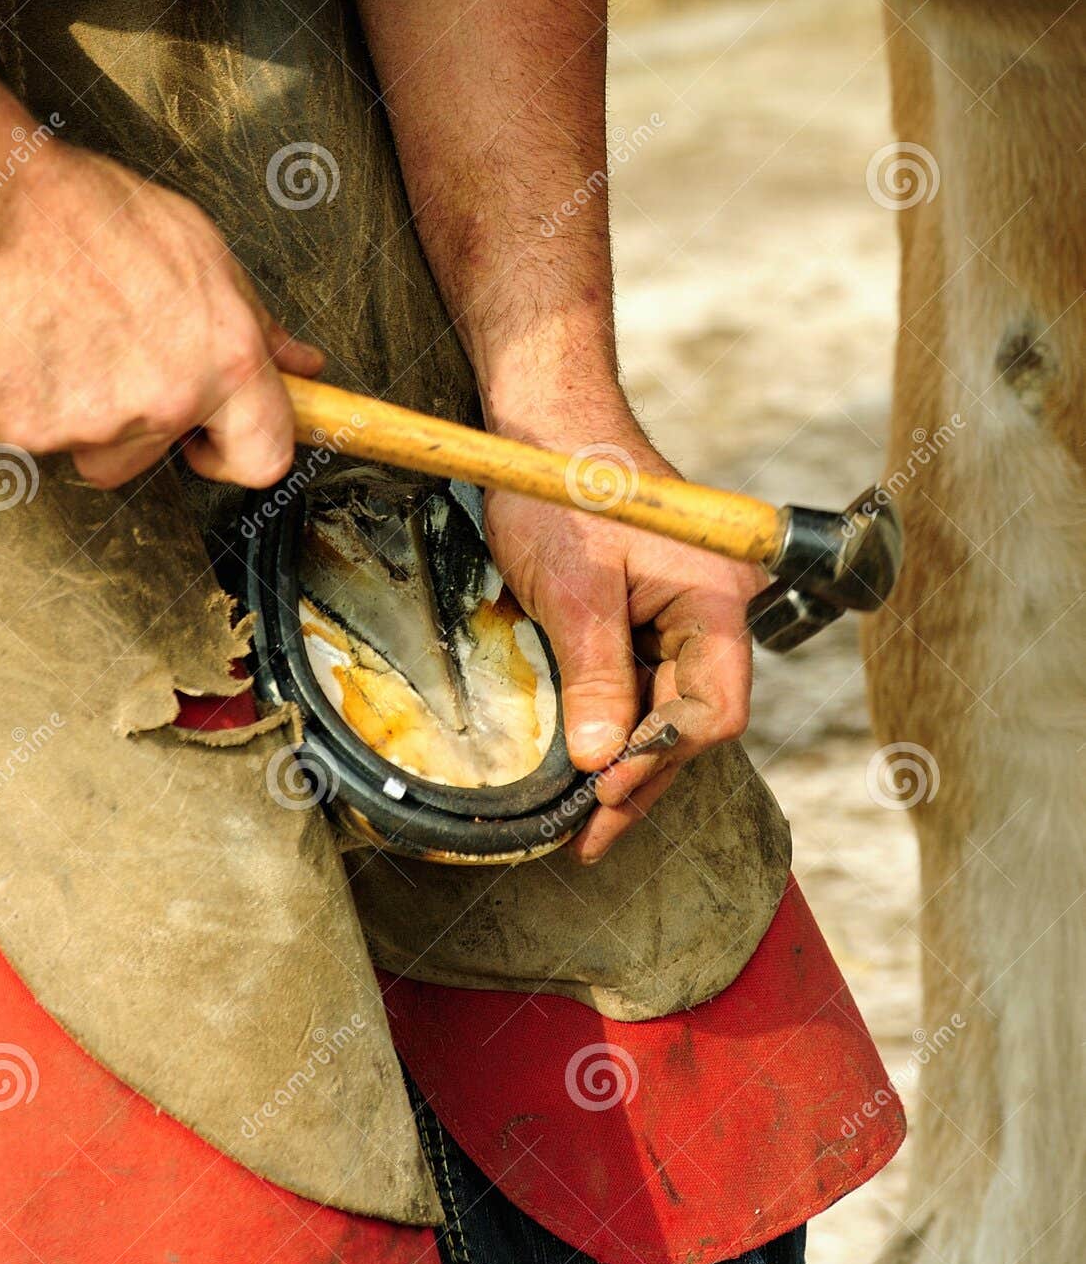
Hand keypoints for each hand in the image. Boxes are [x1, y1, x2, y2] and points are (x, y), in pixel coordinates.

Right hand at [0, 143, 322, 488]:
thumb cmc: (91, 212)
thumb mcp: (202, 251)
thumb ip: (256, 324)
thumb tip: (300, 365)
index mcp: (227, 359)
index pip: (264, 457)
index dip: (236, 454)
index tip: (208, 439)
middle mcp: (169, 400)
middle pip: (154, 457)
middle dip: (134, 422)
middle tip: (102, 351)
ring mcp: (96, 422)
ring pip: (92, 449)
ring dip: (78, 413)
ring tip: (59, 337)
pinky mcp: (26, 429)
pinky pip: (29, 437)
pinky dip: (20, 401)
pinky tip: (18, 343)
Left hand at [484, 420, 760, 863]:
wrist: (546, 426)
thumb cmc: (562, 489)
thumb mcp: (572, 588)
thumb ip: (594, 675)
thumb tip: (600, 761)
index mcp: (716, 597)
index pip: (714, 706)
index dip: (660, 756)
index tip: (604, 790)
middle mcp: (716, 609)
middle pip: (694, 718)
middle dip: (643, 778)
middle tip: (590, 836)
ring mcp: (686, 613)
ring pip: (668, 708)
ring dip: (629, 762)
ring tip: (587, 824)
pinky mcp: (653, 614)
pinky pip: (646, 683)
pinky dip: (617, 724)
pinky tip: (589, 764)